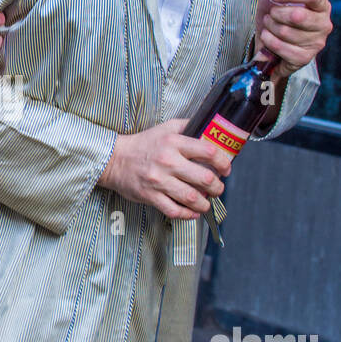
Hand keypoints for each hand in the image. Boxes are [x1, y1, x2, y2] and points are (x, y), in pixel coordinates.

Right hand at [98, 120, 231, 221]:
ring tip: (207, 202)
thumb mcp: (165, 128)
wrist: (115, 159)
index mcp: (174, 142)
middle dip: (217, 187)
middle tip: (218, 188)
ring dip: (205, 203)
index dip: (223, 162)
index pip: (208, 151)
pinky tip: (192, 212)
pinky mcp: (151, 196)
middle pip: (204, 178)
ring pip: (191, 197)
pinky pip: (174, 210)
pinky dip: (188, 214)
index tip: (226, 169)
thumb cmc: (142, 144)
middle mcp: (168, 161)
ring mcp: (159, 180)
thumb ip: (187, 126)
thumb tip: (209, 128)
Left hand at [254, 0, 332, 79]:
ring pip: (286, 32)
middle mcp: (324, 24)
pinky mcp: (306, 58)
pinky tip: (269, 38)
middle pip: (297, 15)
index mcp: (321, 5)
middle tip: (271, 14)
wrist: (270, 46)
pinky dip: (269, 41)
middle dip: (276, 14)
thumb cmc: (276, 18)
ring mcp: (317, 43)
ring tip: (270, 25)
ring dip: (270, 27)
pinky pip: (282, 48)